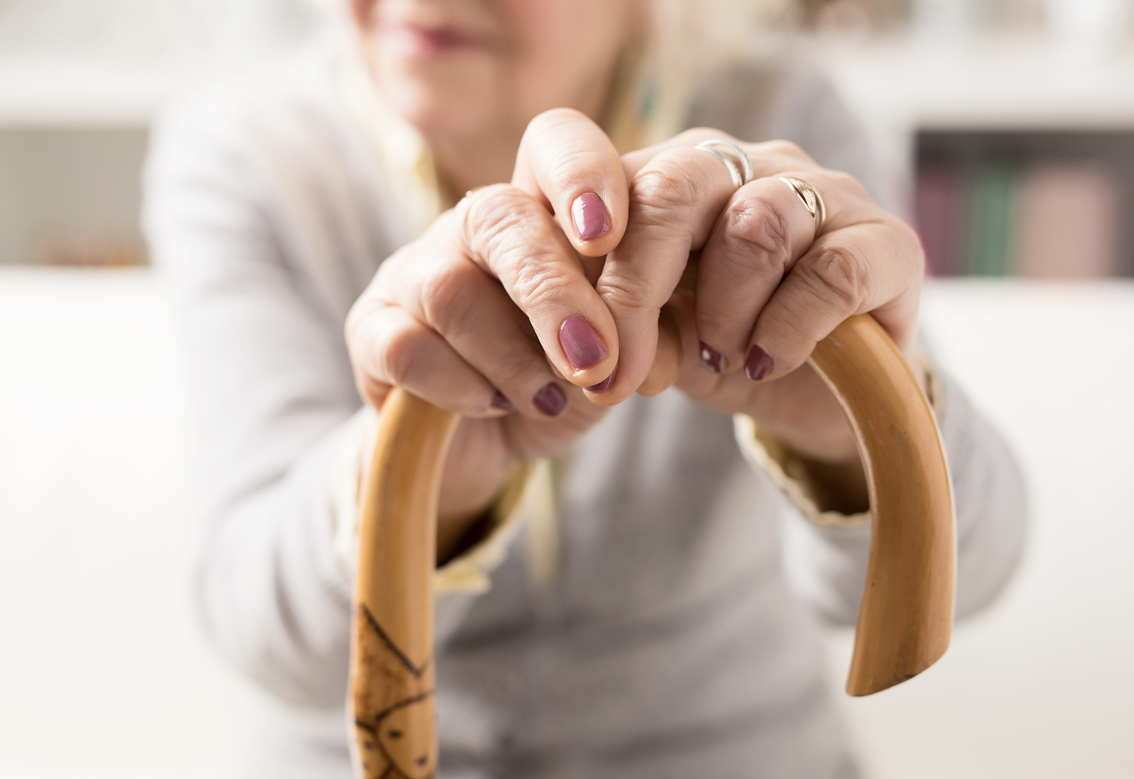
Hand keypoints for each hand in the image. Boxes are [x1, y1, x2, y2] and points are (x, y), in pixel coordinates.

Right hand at [345, 110, 628, 551]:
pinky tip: (492, 407)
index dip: (582, 172)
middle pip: (500, 214)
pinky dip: (458, 386)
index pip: (556, 142)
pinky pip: (405, 346)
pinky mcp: (370, 331)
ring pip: (450, 288)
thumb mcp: (621, 359)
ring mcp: (414, 273)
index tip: (609, 237)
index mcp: (546, 210)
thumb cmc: (564, 385)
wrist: (488, 449)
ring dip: (513, 357)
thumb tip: (645, 338)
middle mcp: (474, 227)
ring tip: (550, 400)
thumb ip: (642, 331)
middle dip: (554, 295)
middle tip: (595, 362)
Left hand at [588, 130, 925, 475]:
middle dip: (637, 286)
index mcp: (669, 176)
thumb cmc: (722, 349)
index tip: (573, 270)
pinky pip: (830, 273)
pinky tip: (768, 361)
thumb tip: (603, 355)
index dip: (578, 197)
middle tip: (621, 364)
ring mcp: (821, 192)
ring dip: (723, 310)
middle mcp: (744, 165)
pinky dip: (787, 328)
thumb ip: (626, 333)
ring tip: (720, 356)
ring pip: (755, 224)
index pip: (607, 159)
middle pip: (676, 186)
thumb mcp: (656, 345)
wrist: (821, 391)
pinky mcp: (885, 241)